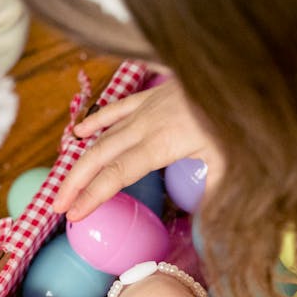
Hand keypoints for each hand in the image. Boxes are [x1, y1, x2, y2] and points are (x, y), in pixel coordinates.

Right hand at [57, 78, 223, 220]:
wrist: (240, 70)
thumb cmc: (237, 117)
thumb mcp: (232, 158)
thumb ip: (214, 190)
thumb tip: (207, 225)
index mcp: (161, 144)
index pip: (116, 174)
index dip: (92, 195)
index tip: (74, 214)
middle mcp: (145, 125)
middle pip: (99, 157)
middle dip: (74, 183)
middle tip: (57, 205)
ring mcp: (146, 108)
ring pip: (102, 135)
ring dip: (80, 160)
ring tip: (65, 184)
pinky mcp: (151, 96)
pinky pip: (115, 109)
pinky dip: (95, 121)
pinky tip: (79, 132)